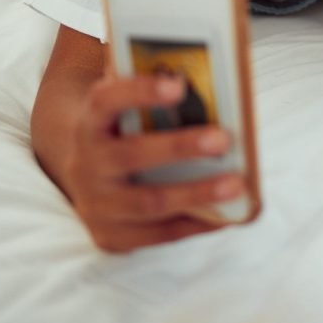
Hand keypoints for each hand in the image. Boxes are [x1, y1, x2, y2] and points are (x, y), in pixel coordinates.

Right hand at [60, 74, 244, 252]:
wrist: (86, 176)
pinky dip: (197, 224)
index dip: (140, 92)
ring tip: (237, 184)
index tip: (178, 86)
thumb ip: (157, 94)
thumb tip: (211, 87)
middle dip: (180, 148)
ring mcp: (96, 204)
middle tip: (224, 139)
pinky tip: (228, 215)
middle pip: (132, 154)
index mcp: (91, 122)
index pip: (106, 101)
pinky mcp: (111, 236)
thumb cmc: (125, 131)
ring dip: (197, 194)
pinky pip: (158, 234)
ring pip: (149, 202)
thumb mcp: (128, 109)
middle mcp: (87, 163)